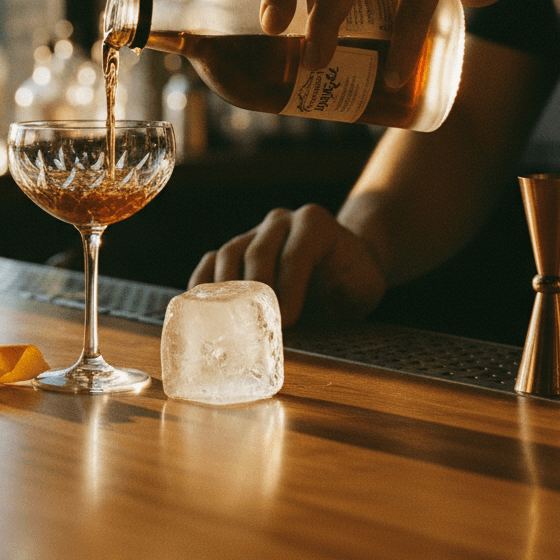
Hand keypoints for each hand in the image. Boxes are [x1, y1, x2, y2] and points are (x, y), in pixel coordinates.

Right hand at [188, 204, 387, 326]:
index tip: (285, 321)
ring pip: (230, 253)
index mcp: (316, 224)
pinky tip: (200, 308)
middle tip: (252, 326)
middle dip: (254, 292)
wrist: (347, 263)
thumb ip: (339, 305)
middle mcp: (282, 221)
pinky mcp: (238, 247)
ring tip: (225, 322)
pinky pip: (213, 259)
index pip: (296, 253)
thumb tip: (304, 339)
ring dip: (225, 290)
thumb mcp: (360, 291)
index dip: (288, 288)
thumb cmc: (354, 282)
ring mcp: (256, 231)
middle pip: (258, 252)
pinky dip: (204, 282)